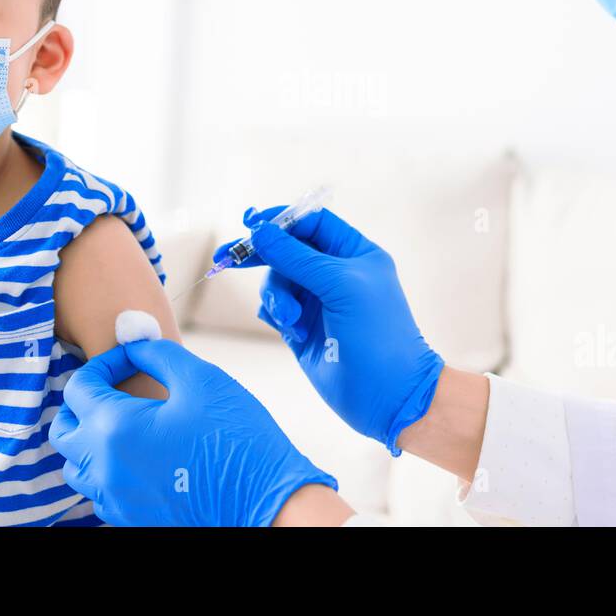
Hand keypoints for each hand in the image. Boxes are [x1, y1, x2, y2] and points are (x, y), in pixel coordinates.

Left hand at [49, 338, 336, 525]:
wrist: (265, 500)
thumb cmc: (237, 436)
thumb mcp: (200, 379)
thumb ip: (157, 353)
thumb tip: (133, 346)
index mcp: (114, 429)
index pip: (79, 388)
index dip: (102, 365)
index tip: (128, 360)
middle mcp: (103, 468)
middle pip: (63, 430)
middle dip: (82, 403)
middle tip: (114, 388)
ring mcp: (114, 499)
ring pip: (75, 466)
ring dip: (88, 439)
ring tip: (123, 422)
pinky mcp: (130, 519)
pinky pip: (98, 491)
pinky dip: (105, 469)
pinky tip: (138, 455)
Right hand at [213, 207, 444, 454]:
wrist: (388, 395)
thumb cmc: (378, 334)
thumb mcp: (340, 285)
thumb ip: (298, 257)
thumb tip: (262, 232)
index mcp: (354, 253)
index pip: (311, 224)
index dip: (281, 221)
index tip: (251, 224)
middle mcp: (335, 274)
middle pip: (286, 250)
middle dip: (261, 255)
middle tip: (228, 258)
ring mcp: (317, 302)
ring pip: (277, 281)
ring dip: (277, 296)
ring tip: (291, 319)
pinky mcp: (302, 328)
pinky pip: (274, 309)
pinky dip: (275, 314)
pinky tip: (290, 328)